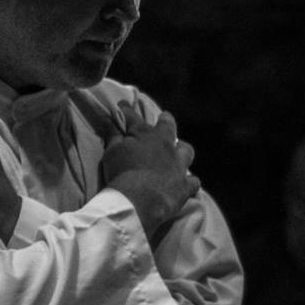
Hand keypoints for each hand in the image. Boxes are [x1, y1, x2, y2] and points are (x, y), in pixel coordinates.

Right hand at [98, 101, 199, 239]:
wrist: (140, 200)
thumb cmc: (122, 173)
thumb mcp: (111, 152)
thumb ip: (113, 135)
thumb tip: (111, 120)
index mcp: (146, 135)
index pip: (133, 117)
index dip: (126, 110)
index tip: (122, 104)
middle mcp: (166, 146)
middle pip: (168, 127)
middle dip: (165, 120)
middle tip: (164, 117)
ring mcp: (179, 165)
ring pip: (186, 150)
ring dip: (182, 149)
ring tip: (179, 151)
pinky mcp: (185, 185)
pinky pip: (193, 181)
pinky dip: (189, 181)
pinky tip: (186, 182)